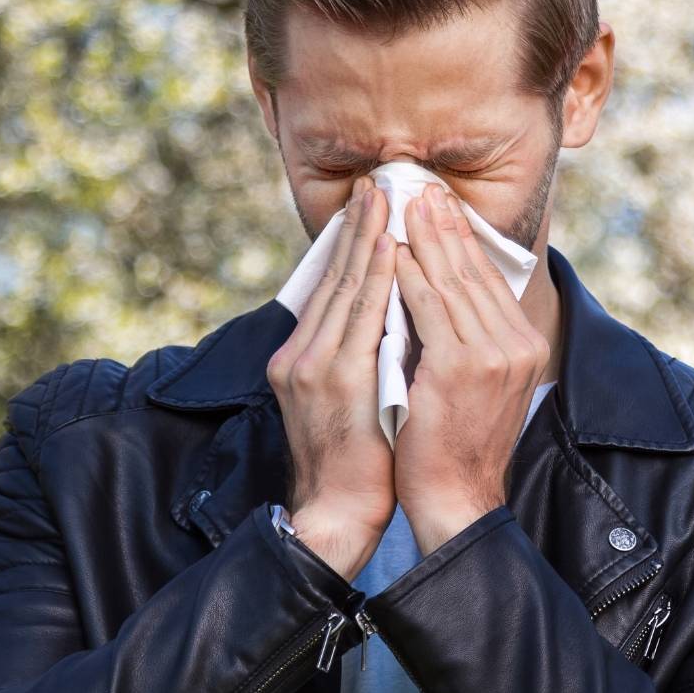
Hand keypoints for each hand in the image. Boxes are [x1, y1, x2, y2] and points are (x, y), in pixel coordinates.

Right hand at [265, 175, 398, 580]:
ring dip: (368, 237)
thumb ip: (357, 357)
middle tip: (378, 180)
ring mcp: (314, 364)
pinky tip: (393, 248)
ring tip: (385, 196)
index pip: (331, 286)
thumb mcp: (348, 398)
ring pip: (345, 286)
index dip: (352, 243)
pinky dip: (377, 277)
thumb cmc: (354, 460)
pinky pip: (361, 316)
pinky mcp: (334, 378)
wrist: (337, 511)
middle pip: (333, 275)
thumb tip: (386, 320)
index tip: (371, 204)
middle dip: (358, 226)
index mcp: (301, 356)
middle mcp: (300, 354)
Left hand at [392, 183, 550, 554]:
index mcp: (523, 347)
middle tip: (419, 186)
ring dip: (424, 238)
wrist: (456, 499)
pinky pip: (430, 308)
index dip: (461, 239)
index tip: (438, 205)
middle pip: (473, 271)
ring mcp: (492, 354)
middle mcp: (517, 344)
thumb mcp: (475, 385)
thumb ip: (467, 341)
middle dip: (444, 225)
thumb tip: (435, 297)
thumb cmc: (455, 446)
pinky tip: (392, 251)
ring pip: (452, 281)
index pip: (487, 280)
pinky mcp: (462, 366)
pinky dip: (409, 275)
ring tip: (402, 204)